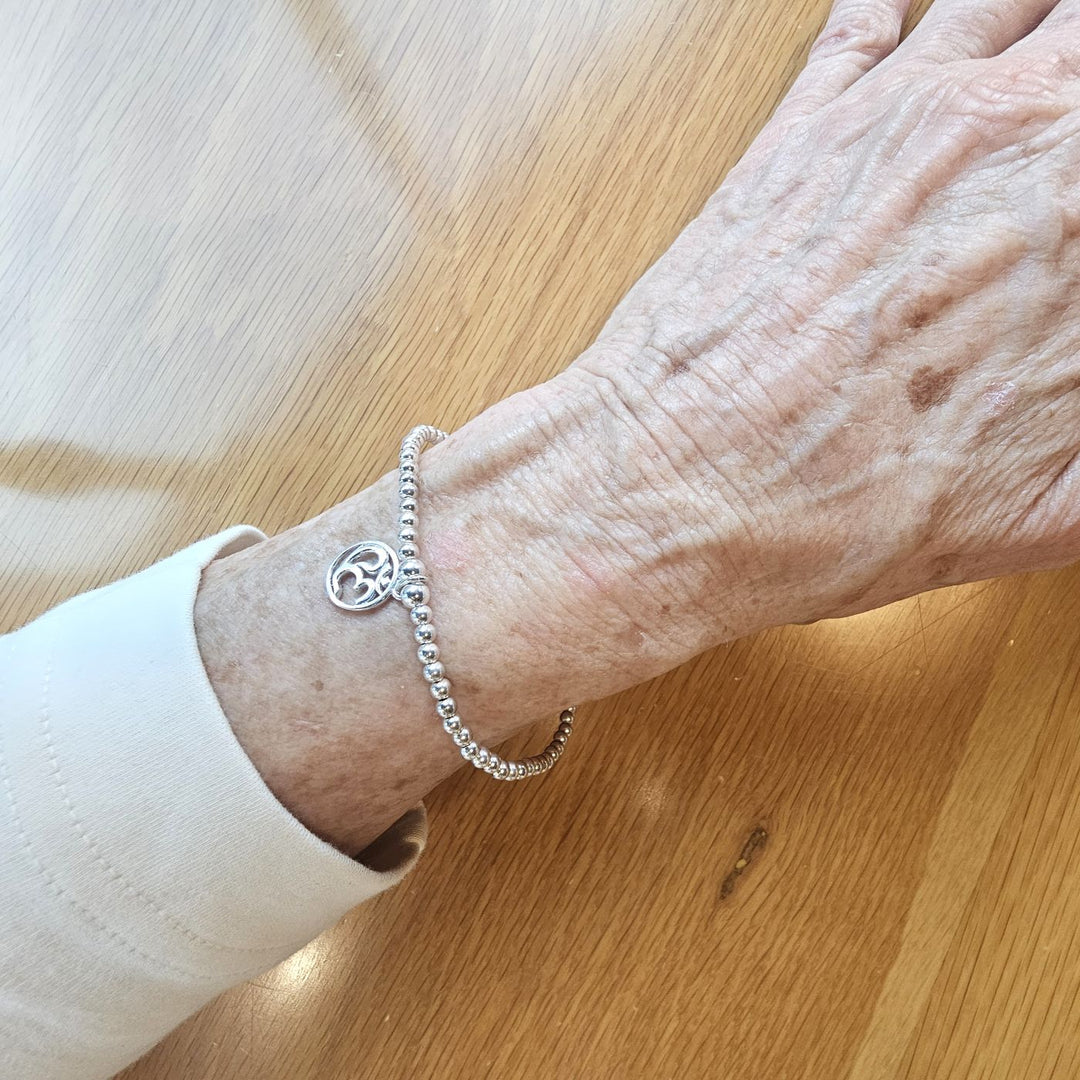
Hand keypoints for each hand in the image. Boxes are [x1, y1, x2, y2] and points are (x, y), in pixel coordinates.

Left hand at [199, 0, 1079, 848]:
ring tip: (1025, 73)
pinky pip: (871, 14)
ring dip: (1029, 26)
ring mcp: (899, 115)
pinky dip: (900, 15)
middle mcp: (1009, 140)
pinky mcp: (801, 123)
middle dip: (1073, 83)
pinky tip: (914, 37)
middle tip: (1049, 152)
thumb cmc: (832, 512)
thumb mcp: (1040, 512)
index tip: (1071, 238)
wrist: (675, 490)